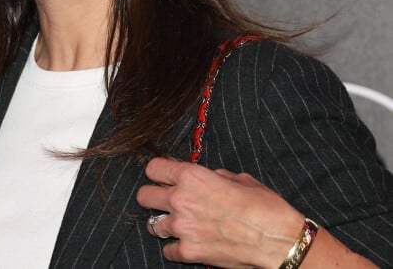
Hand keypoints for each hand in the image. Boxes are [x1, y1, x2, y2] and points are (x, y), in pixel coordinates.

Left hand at [136, 157, 303, 268]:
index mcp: (191, 176)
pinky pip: (168, 250)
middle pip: (143, 196)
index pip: (154, 168)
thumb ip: (212, 175)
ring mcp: (182, 228)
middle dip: (152, 197)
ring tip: (180, 224)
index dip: (158, 172)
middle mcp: (180, 200)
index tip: (163, 177)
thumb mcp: (237, 178)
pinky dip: (177, 247)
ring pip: (152, 225)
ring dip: (165, 223)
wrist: (279, 240)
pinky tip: (190, 243)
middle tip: (165, 200)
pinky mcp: (189, 253)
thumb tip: (205, 178)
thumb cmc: (263, 206)